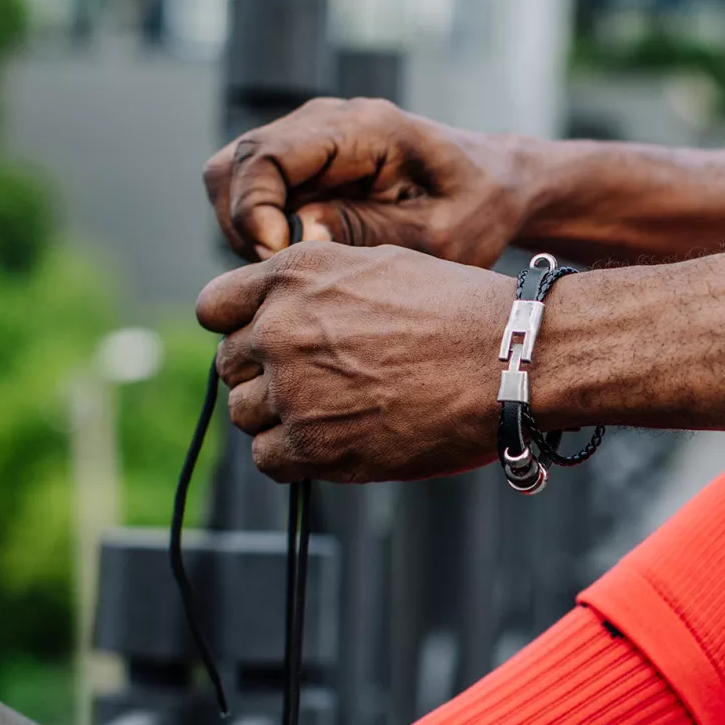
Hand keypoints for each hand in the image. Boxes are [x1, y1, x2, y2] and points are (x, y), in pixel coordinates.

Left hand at [197, 243, 514, 481]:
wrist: (510, 360)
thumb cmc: (458, 312)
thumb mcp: (377, 267)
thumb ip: (315, 287)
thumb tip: (278, 313)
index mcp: (294, 276)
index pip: (215, 308)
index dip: (240, 328)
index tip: (267, 344)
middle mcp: (281, 327)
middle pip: (230, 365)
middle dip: (264, 376)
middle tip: (319, 384)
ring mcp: (293, 388)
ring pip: (244, 414)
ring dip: (278, 419)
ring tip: (335, 413)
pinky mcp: (314, 444)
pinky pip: (267, 458)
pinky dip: (293, 456)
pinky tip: (335, 441)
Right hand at [204, 98, 527, 267]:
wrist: (494, 183)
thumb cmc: (475, 208)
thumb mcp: (437, 235)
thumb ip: (367, 232)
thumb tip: (297, 234)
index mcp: (361, 128)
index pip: (264, 155)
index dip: (255, 212)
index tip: (281, 258)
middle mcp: (324, 120)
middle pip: (233, 165)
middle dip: (243, 226)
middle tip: (286, 270)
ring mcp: (308, 136)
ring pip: (232, 177)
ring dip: (246, 229)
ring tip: (297, 264)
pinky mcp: (304, 160)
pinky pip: (253, 190)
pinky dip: (260, 227)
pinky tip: (303, 254)